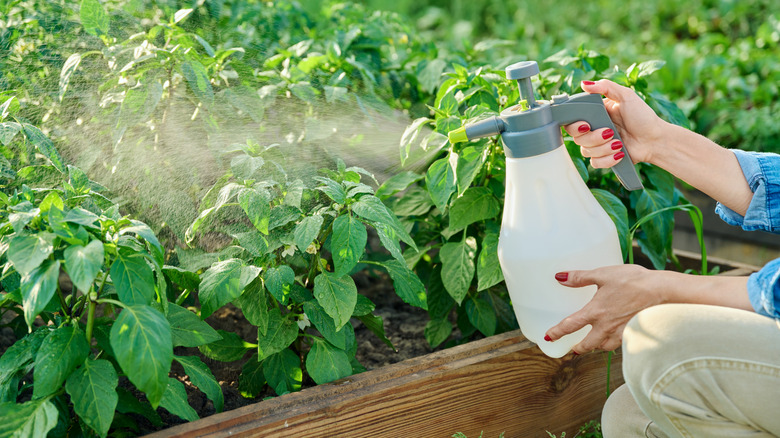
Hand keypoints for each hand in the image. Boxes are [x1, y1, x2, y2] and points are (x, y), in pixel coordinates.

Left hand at [544, 264, 662, 353]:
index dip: (557, 332)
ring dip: (596, 346)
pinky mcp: (635, 334)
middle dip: (577, 348)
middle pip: (587, 345)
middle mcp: (606, 327)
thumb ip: (580, 277)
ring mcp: (621, 333)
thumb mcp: (603, 274)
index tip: (548, 337)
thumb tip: (560, 278)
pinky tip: (616, 338)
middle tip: (572, 349)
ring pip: (604, 347)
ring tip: (593, 344)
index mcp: (595, 312)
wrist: (663, 292)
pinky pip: (620, 344)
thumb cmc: (634, 281)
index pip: (570, 326)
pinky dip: (614, 343)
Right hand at [563, 80, 666, 168]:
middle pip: (577, 138)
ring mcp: (598, 145)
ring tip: (620, 143)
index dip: (574, 126)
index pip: (572, 122)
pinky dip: (607, 159)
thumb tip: (584, 84)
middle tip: (610, 132)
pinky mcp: (604, 158)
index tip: (586, 125)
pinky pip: (595, 163)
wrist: (655, 139)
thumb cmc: (643, 116)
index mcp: (595, 114)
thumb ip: (605, 87)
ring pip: (585, 151)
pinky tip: (619, 153)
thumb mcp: (626, 96)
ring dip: (604, 148)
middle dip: (593, 137)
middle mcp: (593, 130)